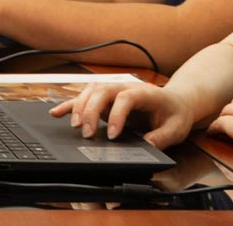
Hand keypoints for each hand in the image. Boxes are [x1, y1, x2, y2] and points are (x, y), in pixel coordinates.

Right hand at [49, 82, 194, 149]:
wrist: (176, 101)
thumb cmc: (175, 114)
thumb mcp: (176, 128)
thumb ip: (163, 137)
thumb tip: (147, 145)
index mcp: (145, 92)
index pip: (126, 97)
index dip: (117, 114)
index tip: (113, 135)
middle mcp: (126, 87)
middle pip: (103, 91)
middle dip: (92, 110)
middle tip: (87, 134)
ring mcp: (114, 91)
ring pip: (92, 91)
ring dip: (80, 107)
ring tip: (75, 126)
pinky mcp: (106, 99)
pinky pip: (85, 97)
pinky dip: (70, 105)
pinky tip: (56, 113)